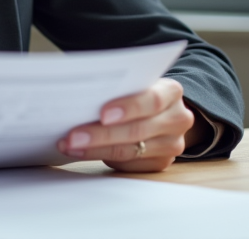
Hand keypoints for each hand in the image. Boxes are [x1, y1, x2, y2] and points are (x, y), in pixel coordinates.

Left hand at [56, 78, 202, 171]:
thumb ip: (119, 88)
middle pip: (138, 130)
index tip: (102, 114)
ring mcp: (172, 144)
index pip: (152, 100)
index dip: (128, 108)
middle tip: (73, 136)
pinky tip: (81, 152)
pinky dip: (101, 157)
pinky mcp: (161, 163)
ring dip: (95, 149)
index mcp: (172, 92)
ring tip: (70, 145)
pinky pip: (128, 164)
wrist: (160, 112)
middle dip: (101, 134)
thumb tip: (80, 96)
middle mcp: (178, 119)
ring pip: (130, 150)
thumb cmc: (138, 92)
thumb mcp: (135, 84)